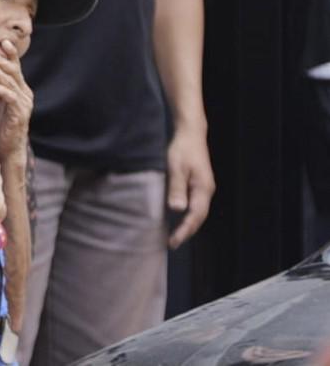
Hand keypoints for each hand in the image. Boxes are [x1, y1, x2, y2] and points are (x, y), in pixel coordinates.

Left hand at [0, 39, 32, 162]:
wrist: (6, 148)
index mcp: (20, 88)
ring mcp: (24, 104)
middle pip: (13, 71)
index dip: (11, 54)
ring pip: (11, 83)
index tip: (2, 41)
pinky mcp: (19, 115)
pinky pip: (11, 98)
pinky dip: (1, 90)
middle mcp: (25, 93)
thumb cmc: (0, 123)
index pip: (16, 67)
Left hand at [165, 125, 214, 247]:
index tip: (173, 242)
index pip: (195, 217)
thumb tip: (177, 209)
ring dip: (187, 224)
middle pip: (199, 217)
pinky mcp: (199, 184)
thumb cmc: (182, 149)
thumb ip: (177, 187)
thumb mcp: (176, 167)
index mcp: (203, 189)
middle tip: (172, 244)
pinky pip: (195, 204)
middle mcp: (206, 191)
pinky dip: (187, 214)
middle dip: (186, 232)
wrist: (190, 133)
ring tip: (174, 235)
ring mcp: (204, 188)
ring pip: (197, 212)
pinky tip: (177, 217)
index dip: (184, 231)